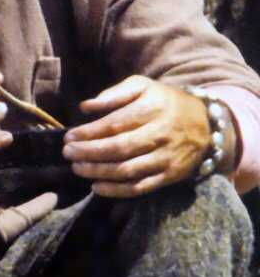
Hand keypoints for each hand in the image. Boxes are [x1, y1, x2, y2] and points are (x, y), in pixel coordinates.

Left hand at [63, 76, 210, 197]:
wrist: (207, 123)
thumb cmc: (165, 101)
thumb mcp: (143, 86)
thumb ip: (114, 93)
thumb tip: (85, 106)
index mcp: (152, 110)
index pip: (114, 124)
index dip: (88, 133)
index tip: (69, 137)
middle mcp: (160, 135)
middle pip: (118, 148)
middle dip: (88, 153)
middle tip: (68, 153)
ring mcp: (166, 158)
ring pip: (127, 170)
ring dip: (98, 171)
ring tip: (77, 168)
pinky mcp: (170, 175)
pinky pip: (141, 187)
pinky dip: (117, 190)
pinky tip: (96, 186)